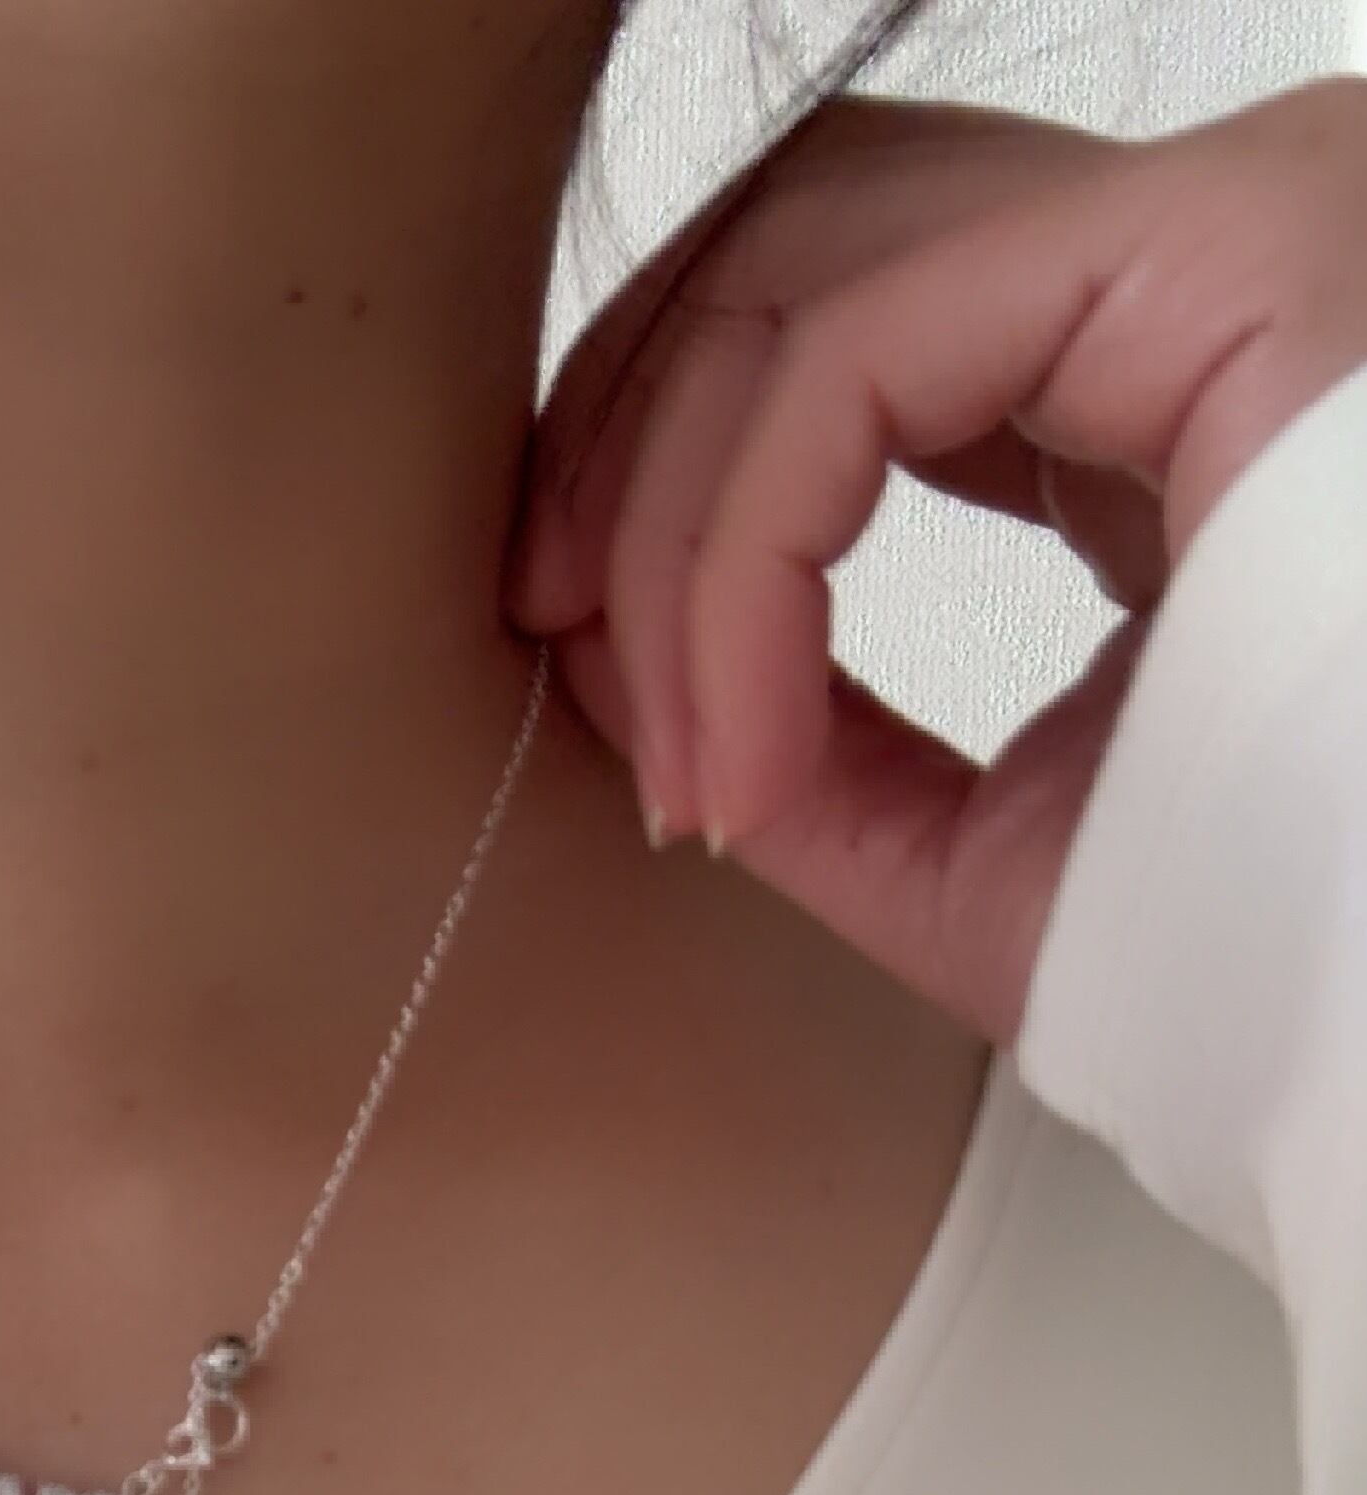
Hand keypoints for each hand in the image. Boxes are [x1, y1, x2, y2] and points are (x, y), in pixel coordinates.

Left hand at [503, 80, 1366, 1046]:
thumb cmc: (1278, 941)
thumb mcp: (988, 855)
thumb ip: (820, 757)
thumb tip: (636, 689)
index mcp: (1165, 359)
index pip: (846, 312)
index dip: (666, 495)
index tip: (620, 719)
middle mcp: (1192, 254)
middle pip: (804, 233)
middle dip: (624, 439)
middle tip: (548, 637)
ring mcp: (1216, 222)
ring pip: (808, 252)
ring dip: (662, 494)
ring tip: (665, 728)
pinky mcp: (1217, 243)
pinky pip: (862, 345)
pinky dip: (741, 550)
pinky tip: (741, 743)